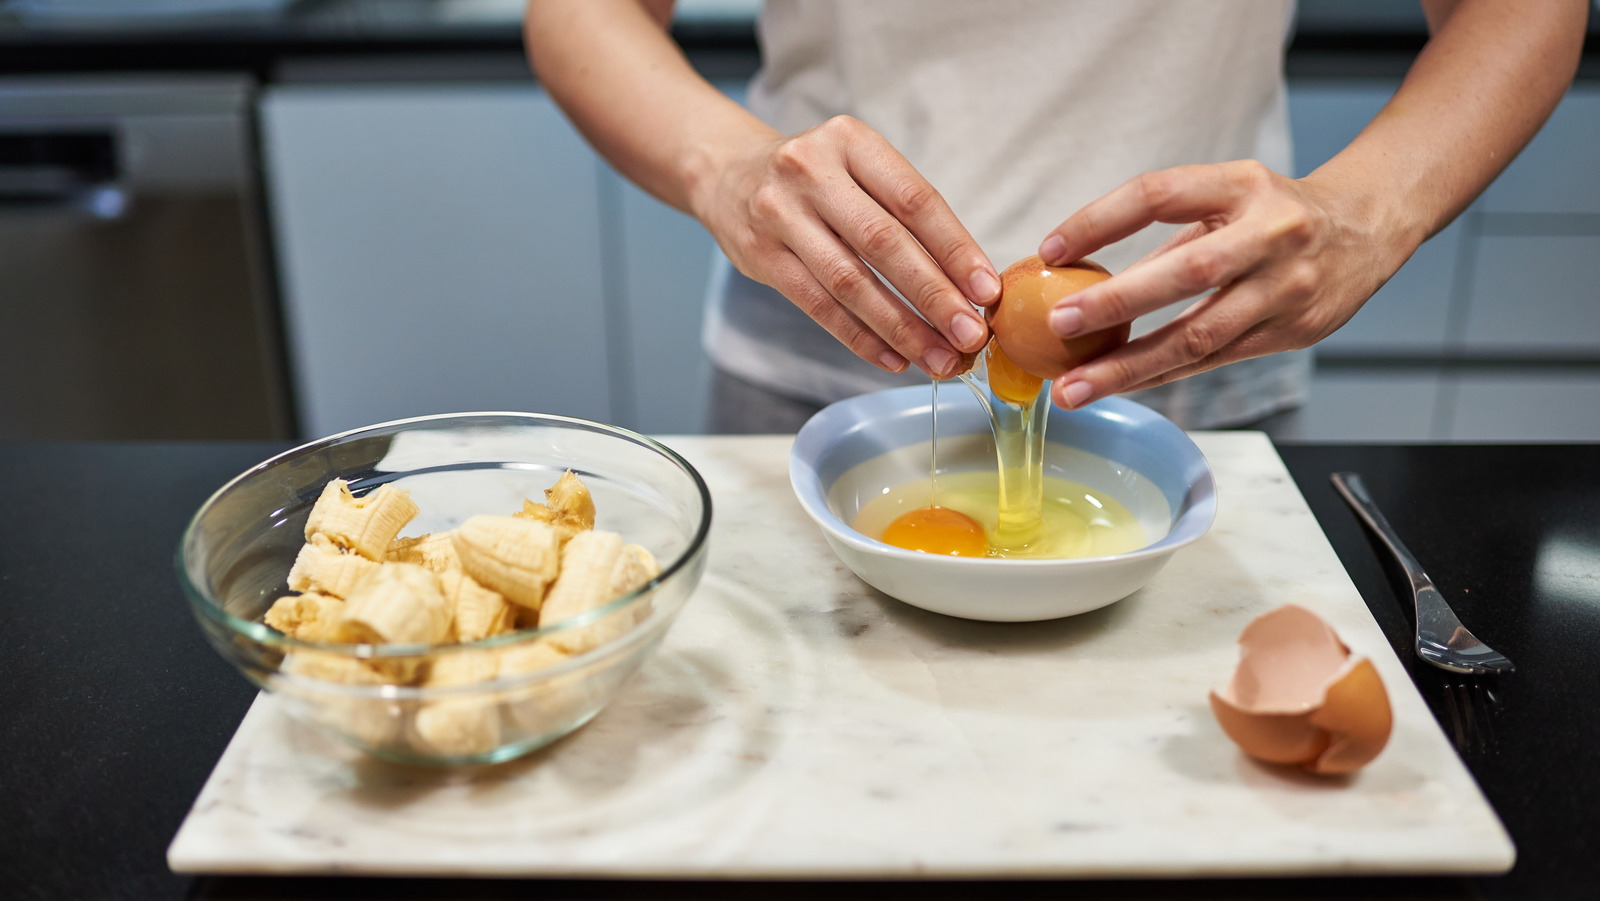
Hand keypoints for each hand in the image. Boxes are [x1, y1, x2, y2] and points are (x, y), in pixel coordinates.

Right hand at [690, 115, 1000, 378]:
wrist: (727, 173)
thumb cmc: (815, 179)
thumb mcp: (857, 168)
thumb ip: (904, 215)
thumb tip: (968, 285)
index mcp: (851, 141)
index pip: (914, 200)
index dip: (955, 249)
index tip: (986, 291)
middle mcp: (811, 171)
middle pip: (884, 243)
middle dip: (934, 296)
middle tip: (971, 336)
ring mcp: (779, 214)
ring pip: (850, 282)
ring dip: (901, 328)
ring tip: (939, 359)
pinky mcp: (760, 256)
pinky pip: (817, 306)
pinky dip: (859, 337)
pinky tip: (894, 359)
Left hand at [1035, 160, 1418, 409]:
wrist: (1368, 228)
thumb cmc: (1275, 213)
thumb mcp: (1227, 198)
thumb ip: (1165, 234)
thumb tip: (1077, 274)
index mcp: (1243, 185)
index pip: (1159, 194)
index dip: (1101, 221)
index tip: (1050, 249)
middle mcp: (1271, 234)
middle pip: (1188, 273)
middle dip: (1116, 304)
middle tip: (1058, 326)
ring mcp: (1287, 288)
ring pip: (1200, 336)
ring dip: (1130, 366)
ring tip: (1074, 387)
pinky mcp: (1292, 333)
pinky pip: (1214, 362)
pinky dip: (1161, 377)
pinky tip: (1120, 388)